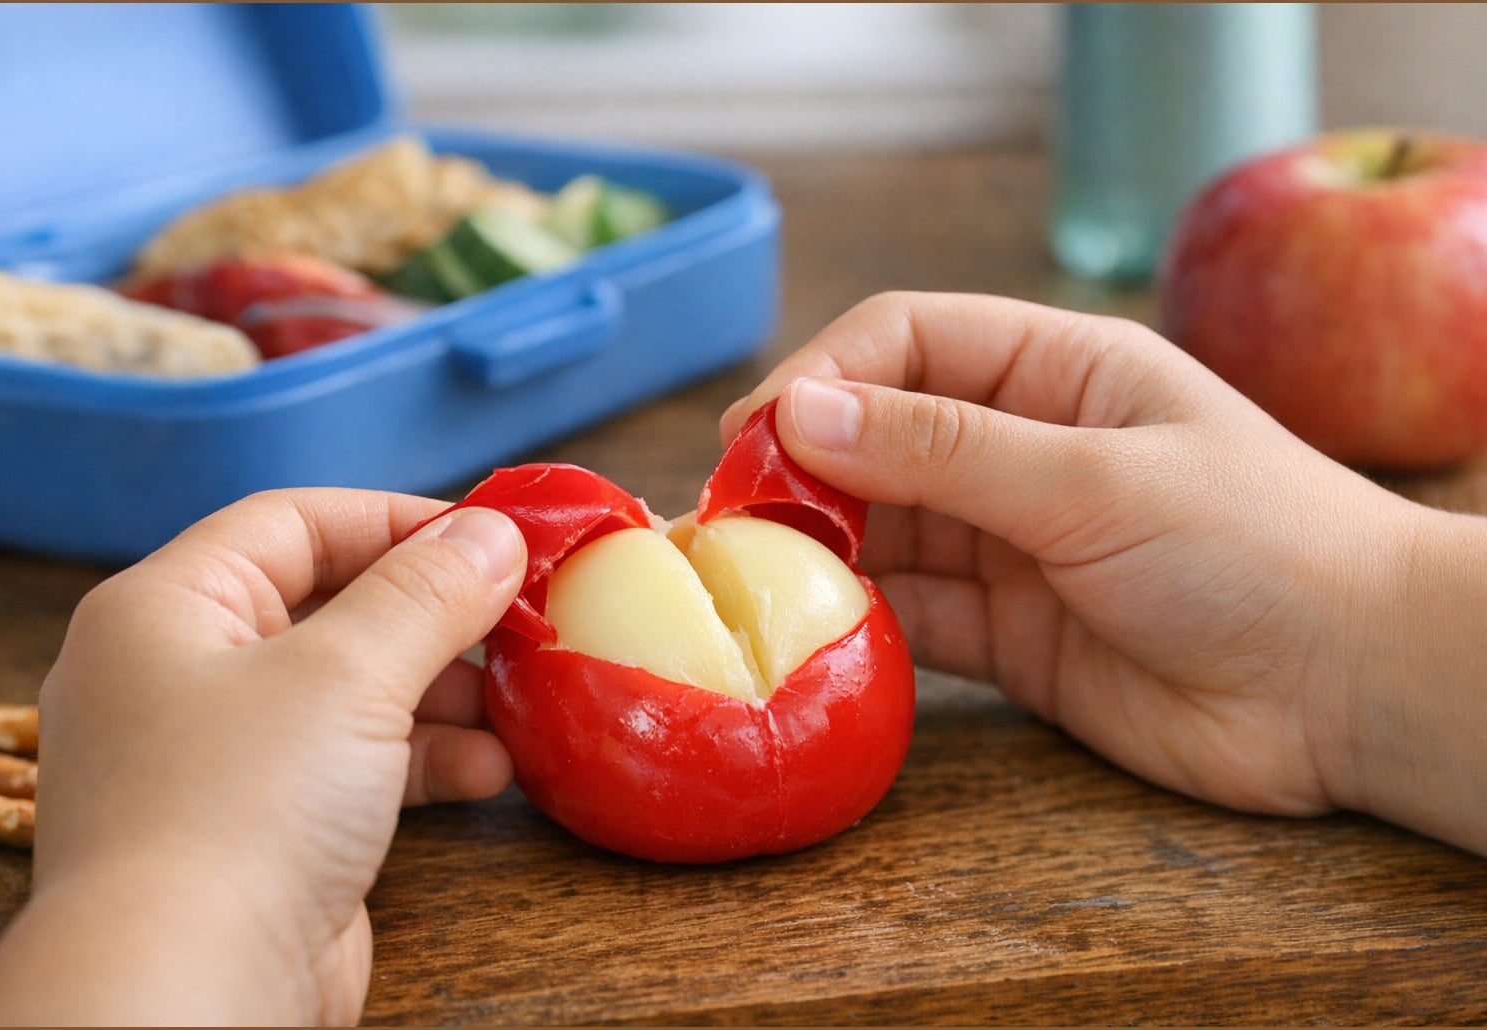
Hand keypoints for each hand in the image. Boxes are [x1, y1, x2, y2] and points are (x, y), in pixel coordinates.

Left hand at [0, 488, 525, 1024]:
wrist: (187, 993)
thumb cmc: (238, 811)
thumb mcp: (346, 673)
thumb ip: (427, 592)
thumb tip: (494, 532)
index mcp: (168, 608)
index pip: (292, 522)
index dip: (397, 520)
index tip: (489, 537)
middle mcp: (181, 673)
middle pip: (329, 605)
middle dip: (431, 615)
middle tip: (517, 618)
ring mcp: (220, 757)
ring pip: (351, 690)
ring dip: (441, 693)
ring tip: (513, 701)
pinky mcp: (261, 829)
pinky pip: (354, 765)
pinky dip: (423, 761)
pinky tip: (488, 772)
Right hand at [723, 292, 1486, 850]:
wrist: (1355, 690)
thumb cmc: (1255, 547)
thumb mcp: (1092, 478)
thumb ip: (942, 448)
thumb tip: (798, 408)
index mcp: (1055, 371)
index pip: (904, 341)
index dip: (821, 376)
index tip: (754, 437)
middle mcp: (1022, 449)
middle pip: (877, 437)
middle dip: (801, 471)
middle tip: (729, 520)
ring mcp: (1012, 544)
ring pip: (882, 530)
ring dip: (817, 550)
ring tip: (749, 580)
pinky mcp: (1010, 635)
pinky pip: (912, 616)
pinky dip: (862, 620)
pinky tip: (817, 630)